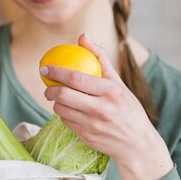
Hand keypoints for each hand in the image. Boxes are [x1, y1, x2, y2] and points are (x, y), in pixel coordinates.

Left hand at [41, 33, 172, 179]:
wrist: (136, 143)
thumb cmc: (127, 108)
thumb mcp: (118, 82)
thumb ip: (100, 58)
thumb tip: (83, 36)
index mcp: (110, 91)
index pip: (75, 78)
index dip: (56, 72)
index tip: (45, 68)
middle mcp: (101, 108)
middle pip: (63, 95)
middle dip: (49, 89)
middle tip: (47, 85)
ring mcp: (92, 125)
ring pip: (61, 110)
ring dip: (55, 102)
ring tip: (59, 97)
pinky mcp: (86, 137)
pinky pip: (65, 121)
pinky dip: (63, 114)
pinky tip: (68, 110)